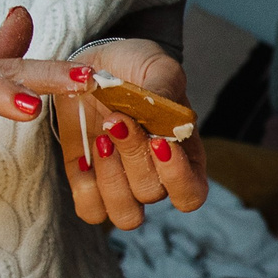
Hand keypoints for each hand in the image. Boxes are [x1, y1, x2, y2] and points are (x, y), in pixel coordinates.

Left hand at [40, 39, 209, 230]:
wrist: (94, 62)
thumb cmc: (135, 66)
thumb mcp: (156, 66)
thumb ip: (164, 89)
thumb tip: (163, 118)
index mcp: (184, 155)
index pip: (191, 194)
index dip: (177, 178)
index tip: (158, 141)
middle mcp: (155, 176)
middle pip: (151, 194)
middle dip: (133, 155)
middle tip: (118, 118)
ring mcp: (121, 184)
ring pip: (124, 214)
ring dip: (110, 179)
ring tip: (101, 139)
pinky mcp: (88, 183)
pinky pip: (90, 210)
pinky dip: (86, 187)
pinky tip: (86, 154)